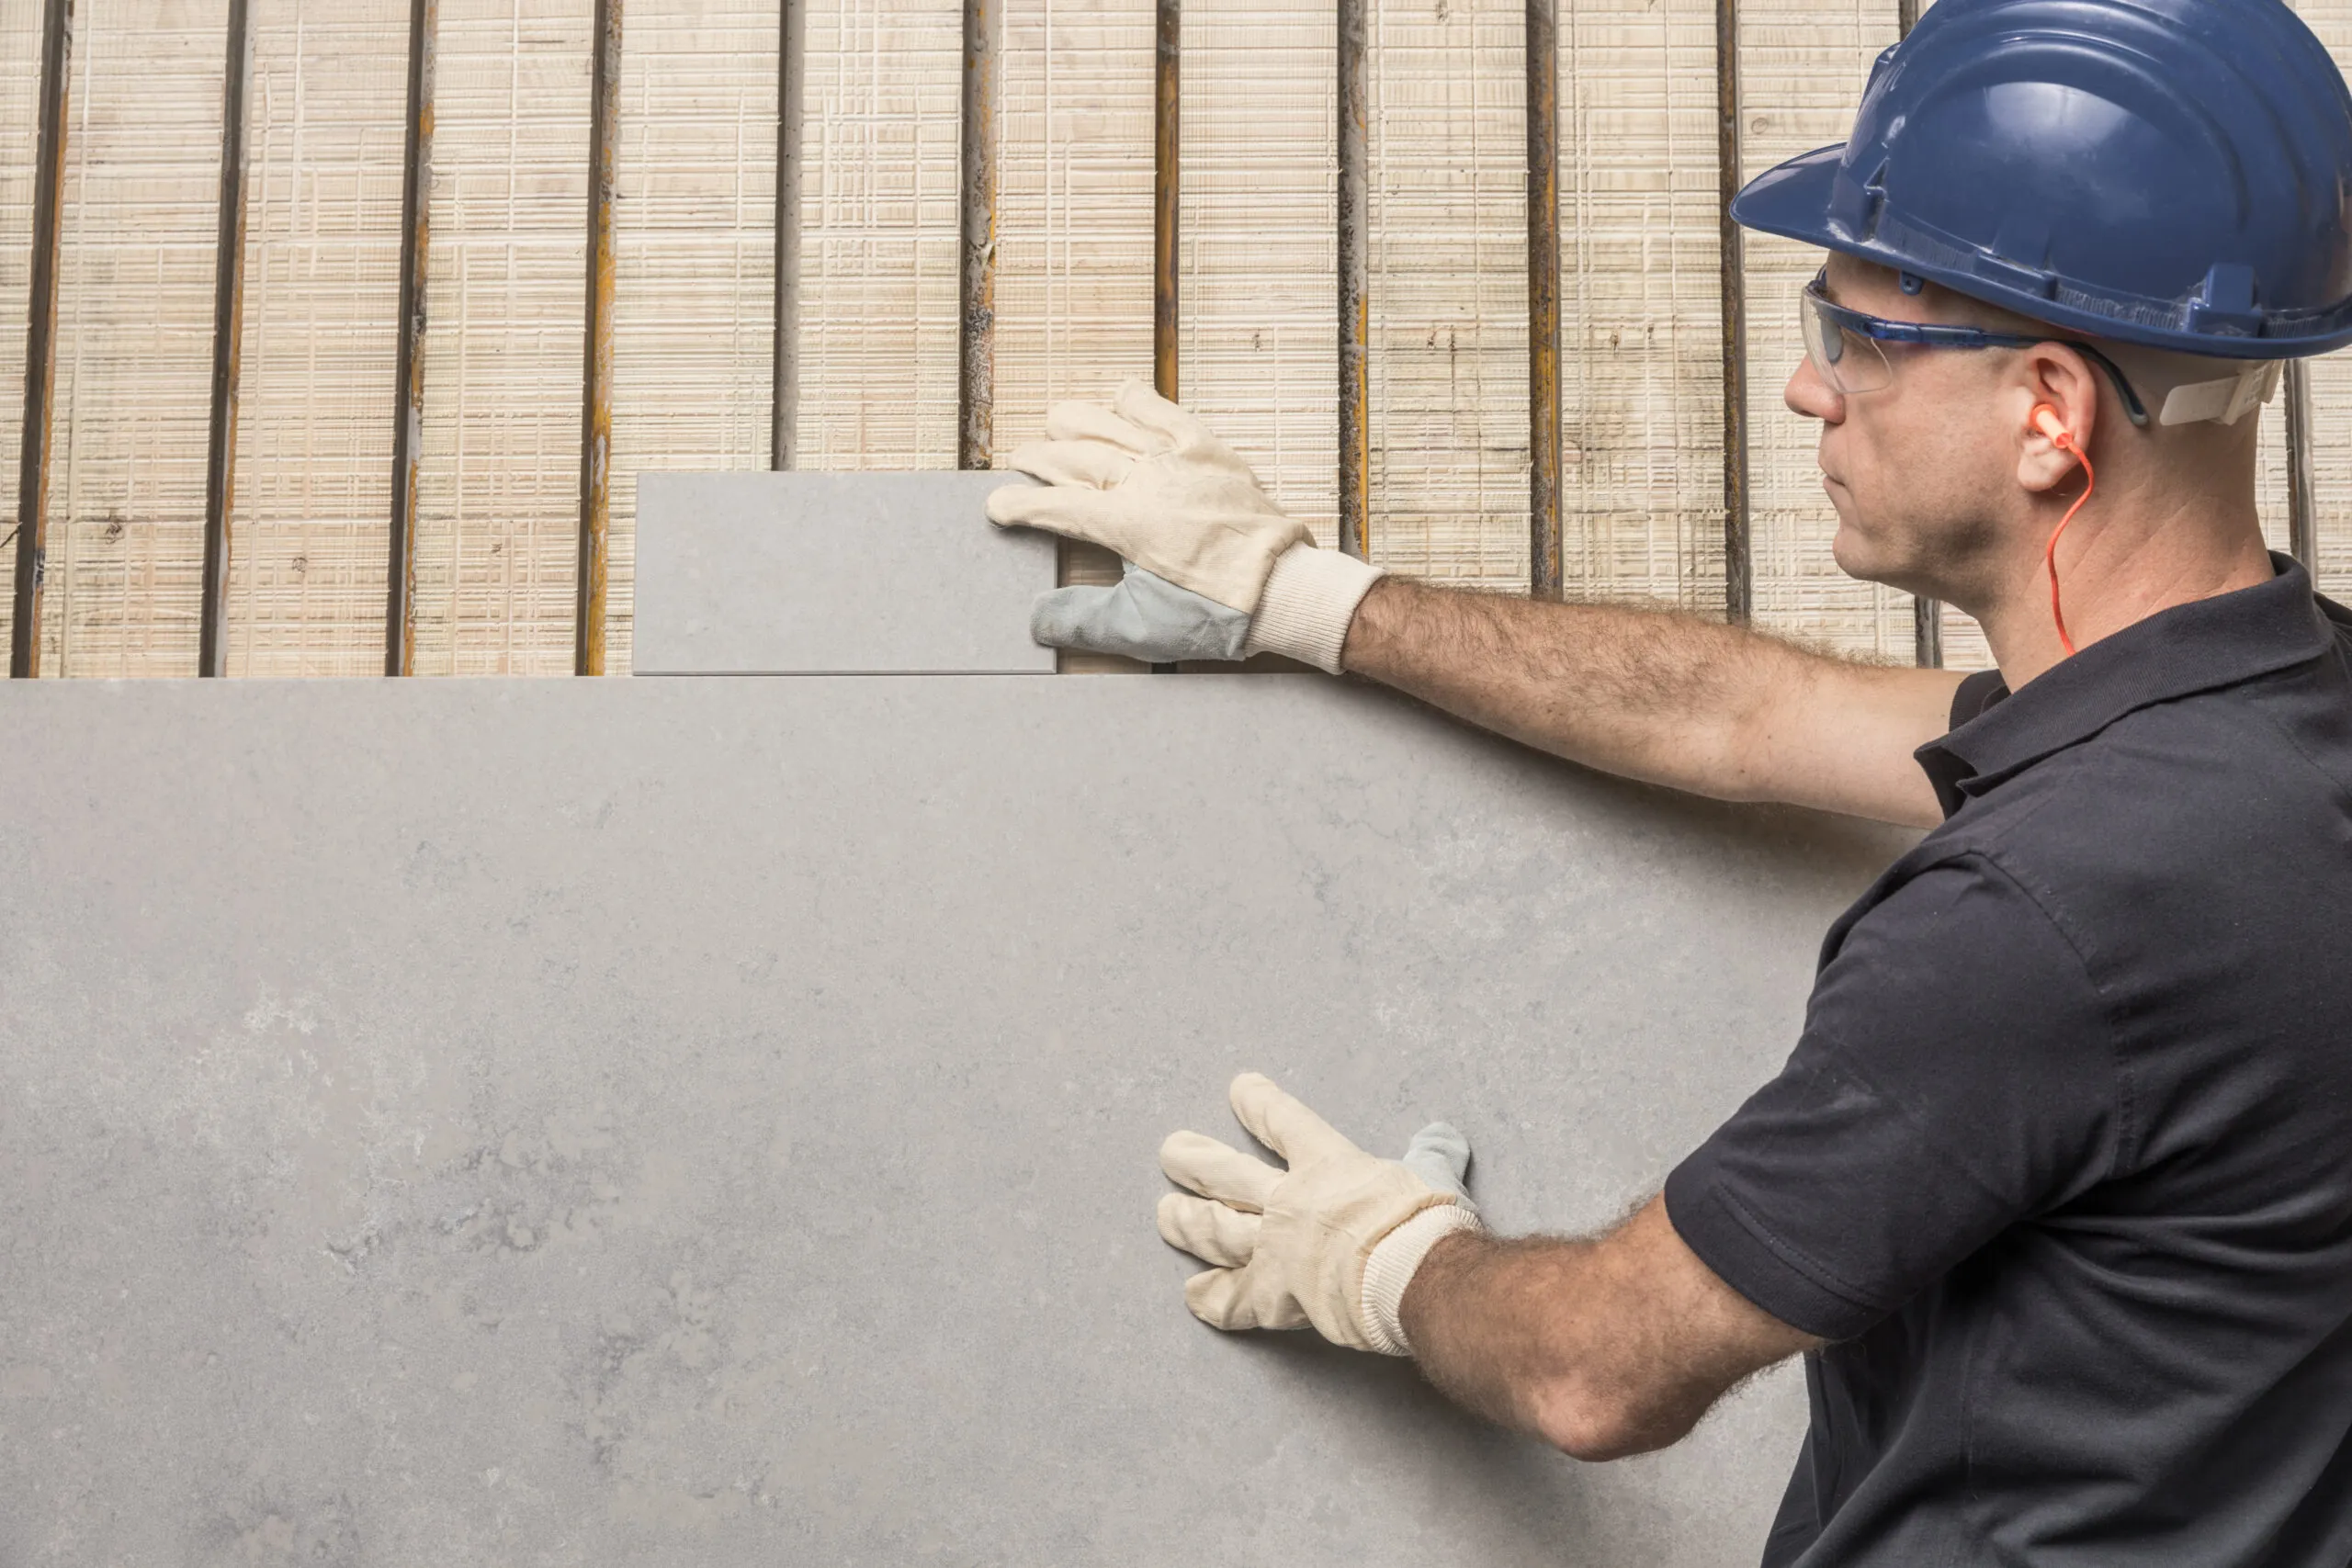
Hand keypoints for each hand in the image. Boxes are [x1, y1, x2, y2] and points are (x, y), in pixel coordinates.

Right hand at [986, 382, 1383, 671]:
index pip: (1055, 506)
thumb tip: (1038, 619)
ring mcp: (1177, 458)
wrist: (1285, 591)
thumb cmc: (1215, 612)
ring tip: (1056, 421)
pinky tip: (1121, 395)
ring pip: (1112, 422)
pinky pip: (1165, 411)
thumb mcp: (1140, 628)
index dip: (1019, 505)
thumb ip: (1082, 621)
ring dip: (1078, 420)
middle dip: (1040, 459)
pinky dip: (1138, 400)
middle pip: (1075, 456)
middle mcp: (1144, 480)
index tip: (997, 507)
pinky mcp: (1209, 450)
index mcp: (1123, 523)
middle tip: (1021, 462)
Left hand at [1157, 1073, 1481, 1355]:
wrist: (1412, 1273)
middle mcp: (1289, 1201)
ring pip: (1217, 1231)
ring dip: (1188, 1222)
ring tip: (1165, 1215)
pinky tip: (1194, 1296)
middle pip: (1227, 1175)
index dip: (1259, 1103)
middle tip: (1171, 1152)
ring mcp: (1275, 1248)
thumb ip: (1433, 1152)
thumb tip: (1445, 1136)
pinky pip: (1234, 1300)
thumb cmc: (1425, 1220)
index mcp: (1326, 1163)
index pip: (1283, 1122)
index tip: (1239, 1089)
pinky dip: (1213, 1300)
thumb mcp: (1433, 1173)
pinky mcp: (1276, 1295)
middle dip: (1195, 1161)